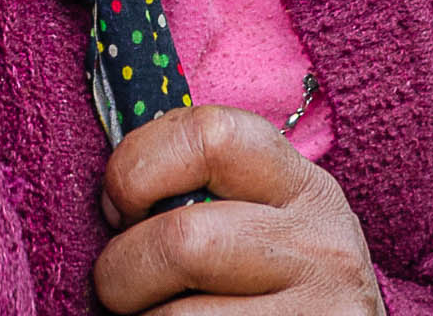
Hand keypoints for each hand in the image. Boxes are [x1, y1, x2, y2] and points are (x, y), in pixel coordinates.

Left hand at [94, 107, 382, 313]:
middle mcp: (321, 242)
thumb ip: (204, 194)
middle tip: (121, 285)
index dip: (138, 166)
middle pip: (183, 239)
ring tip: (154, 315)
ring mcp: (319, 308)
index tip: (121, 209)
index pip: (209, 135)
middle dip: (123, 267)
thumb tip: (112, 200)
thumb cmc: (276, 285)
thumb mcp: (263, 221)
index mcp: (302, 184)